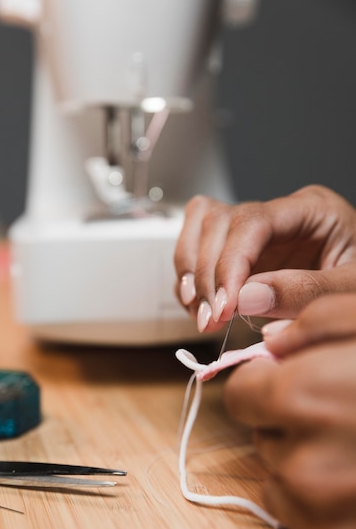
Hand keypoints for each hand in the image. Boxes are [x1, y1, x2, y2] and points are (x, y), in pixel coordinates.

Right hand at [174, 185, 355, 331]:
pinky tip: (198, 305)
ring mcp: (255, 233)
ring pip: (200, 227)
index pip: (253, 222)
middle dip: (207, 273)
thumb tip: (247, 298)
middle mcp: (277, 215)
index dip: (230, 263)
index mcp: (312, 210)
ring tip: (200, 312)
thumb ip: (306, 291)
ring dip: (191, 271)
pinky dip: (190, 276)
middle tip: (210, 319)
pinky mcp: (240, 254)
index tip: (225, 305)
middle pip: (218, 221)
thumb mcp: (352, 288)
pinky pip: (198, 248)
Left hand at [223, 294, 355, 528]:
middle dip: (291, 421)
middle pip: (262, 436)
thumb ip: (317, 316)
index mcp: (303, 397)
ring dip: (306, 462)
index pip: (240, 393)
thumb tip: (270, 339)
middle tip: (344, 412)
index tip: (294, 380)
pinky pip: (305, 522)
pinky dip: (324, 504)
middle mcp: (303, 464)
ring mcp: (324, 517)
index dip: (266, 382)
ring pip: (280, 480)